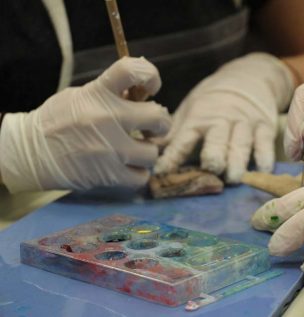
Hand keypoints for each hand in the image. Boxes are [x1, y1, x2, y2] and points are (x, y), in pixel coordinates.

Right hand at [0, 57, 170, 192]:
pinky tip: (128, 167)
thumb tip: (143, 94)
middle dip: (160, 123)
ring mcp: (110, 150)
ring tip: (134, 150)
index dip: (150, 75)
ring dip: (146, 152)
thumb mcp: (81, 96)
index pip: (132, 70)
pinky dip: (138, 173)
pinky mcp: (109, 175)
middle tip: (151, 127)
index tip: (152, 87)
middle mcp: (108, 119)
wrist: (30, 154)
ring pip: (153, 152)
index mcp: (98, 93)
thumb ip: (111, 94)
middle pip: (159, 117)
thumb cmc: (59, 121)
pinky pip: (142, 177)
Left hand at [154, 53, 293, 182]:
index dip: (173, 156)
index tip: (161, 172)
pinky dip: (265, 156)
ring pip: (242, 143)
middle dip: (214, 153)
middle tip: (211, 167)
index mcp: (199, 118)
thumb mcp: (190, 109)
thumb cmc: (213, 100)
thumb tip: (149, 150)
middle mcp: (222, 120)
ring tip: (235, 178)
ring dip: (238, 160)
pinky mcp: (265, 126)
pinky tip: (264, 171)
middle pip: (218, 139)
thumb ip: (175, 133)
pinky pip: (266, 143)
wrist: (248, 77)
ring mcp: (245, 124)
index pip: (184, 139)